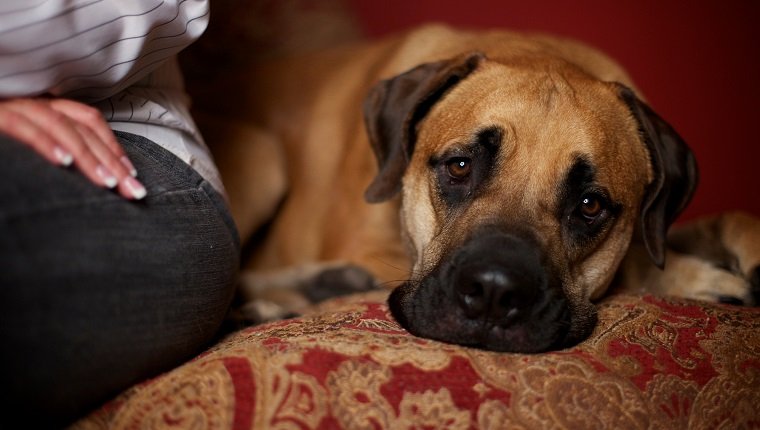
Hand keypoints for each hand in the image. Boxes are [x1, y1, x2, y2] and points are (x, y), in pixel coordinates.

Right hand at [0, 98, 146, 199]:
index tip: (133, 176)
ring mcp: (8, 105)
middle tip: (134, 192)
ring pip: (57, 124)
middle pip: (81, 127)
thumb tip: (92, 181)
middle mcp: (28, 102)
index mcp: (41, 108)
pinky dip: (42, 142)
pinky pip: (19, 125)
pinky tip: (62, 163)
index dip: (113, 147)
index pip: (88, 121)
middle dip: (111, 160)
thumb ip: (55, 157)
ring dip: (86, 155)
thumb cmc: (5, 153)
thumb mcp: (29, 156)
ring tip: (108, 183)